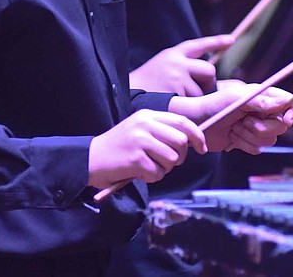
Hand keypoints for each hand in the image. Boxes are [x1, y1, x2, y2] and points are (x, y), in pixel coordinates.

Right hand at [87, 109, 205, 189]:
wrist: (89, 159)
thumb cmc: (118, 148)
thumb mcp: (140, 130)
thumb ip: (162, 131)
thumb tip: (191, 141)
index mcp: (148, 115)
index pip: (182, 121)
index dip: (197, 135)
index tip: (202, 148)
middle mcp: (145, 125)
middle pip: (181, 141)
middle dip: (180, 156)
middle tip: (168, 162)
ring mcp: (140, 141)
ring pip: (172, 158)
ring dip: (164, 168)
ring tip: (149, 167)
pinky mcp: (135, 159)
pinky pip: (158, 173)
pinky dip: (152, 177)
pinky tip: (139, 173)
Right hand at [129, 35, 234, 95]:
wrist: (127, 94)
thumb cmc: (147, 84)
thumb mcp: (163, 67)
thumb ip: (183, 67)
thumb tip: (210, 76)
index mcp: (173, 53)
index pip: (199, 45)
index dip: (216, 42)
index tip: (231, 40)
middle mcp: (177, 62)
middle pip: (209, 70)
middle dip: (209, 82)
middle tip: (201, 90)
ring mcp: (177, 77)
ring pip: (202, 89)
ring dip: (196, 97)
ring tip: (178, 99)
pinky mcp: (176, 92)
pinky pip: (193, 102)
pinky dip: (189, 106)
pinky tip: (175, 105)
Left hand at [169, 84, 292, 153]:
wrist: (196, 123)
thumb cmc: (214, 105)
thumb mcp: (236, 99)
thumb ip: (261, 101)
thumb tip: (284, 103)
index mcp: (263, 96)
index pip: (288, 103)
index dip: (291, 112)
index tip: (286, 119)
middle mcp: (262, 111)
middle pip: (281, 126)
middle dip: (263, 127)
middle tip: (245, 121)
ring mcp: (256, 127)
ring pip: (270, 140)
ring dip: (250, 136)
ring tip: (235, 128)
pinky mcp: (248, 140)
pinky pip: (258, 149)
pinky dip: (244, 145)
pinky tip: (232, 137)